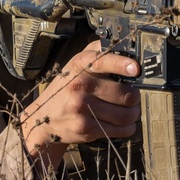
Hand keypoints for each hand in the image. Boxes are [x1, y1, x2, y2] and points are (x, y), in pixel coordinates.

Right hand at [18, 41, 140, 168]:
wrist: (44, 116)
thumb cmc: (68, 86)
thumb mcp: (78, 64)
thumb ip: (100, 51)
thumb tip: (127, 49)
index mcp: (80, 64)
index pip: (104, 60)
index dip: (122, 64)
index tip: (135, 69)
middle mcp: (80, 85)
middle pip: (126, 94)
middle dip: (135, 97)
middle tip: (133, 97)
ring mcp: (82, 108)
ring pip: (127, 115)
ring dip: (134, 113)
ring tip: (130, 110)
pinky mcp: (86, 128)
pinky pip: (121, 130)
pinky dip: (128, 127)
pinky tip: (123, 123)